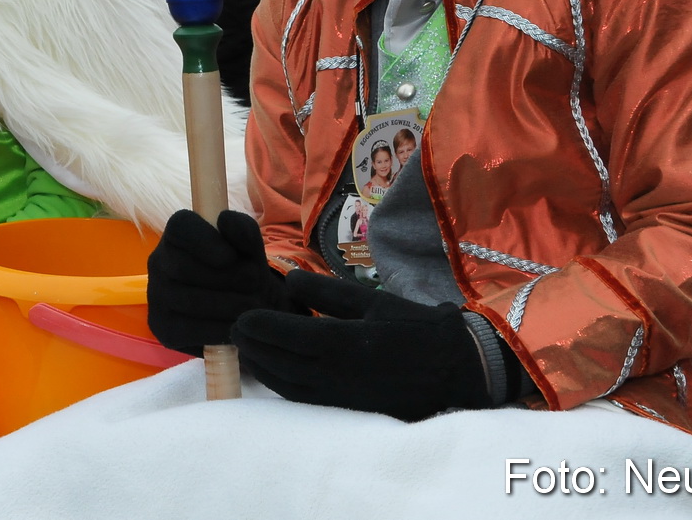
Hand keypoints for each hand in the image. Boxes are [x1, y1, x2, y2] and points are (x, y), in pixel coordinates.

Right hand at [147, 209, 294, 355]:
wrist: (246, 314)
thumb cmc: (244, 274)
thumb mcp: (251, 250)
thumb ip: (243, 230)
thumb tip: (224, 220)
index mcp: (177, 234)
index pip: (180, 226)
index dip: (205, 240)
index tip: (231, 257)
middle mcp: (159, 262)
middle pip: (185, 267)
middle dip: (228, 278)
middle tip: (255, 286)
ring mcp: (156, 296)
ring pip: (189, 300)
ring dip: (229, 305)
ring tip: (251, 306)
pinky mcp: (162, 328)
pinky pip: (190, 329)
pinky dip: (220, 329)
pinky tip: (237, 326)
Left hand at [233, 271, 502, 420]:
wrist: (456, 370)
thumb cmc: (414, 327)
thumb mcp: (371, 299)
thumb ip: (326, 291)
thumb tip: (289, 281)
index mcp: (340, 343)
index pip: (283, 336)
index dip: (257, 327)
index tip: (240, 316)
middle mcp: (334, 374)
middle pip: (278, 363)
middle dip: (252, 347)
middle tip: (235, 331)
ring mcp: (339, 397)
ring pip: (286, 385)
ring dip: (262, 368)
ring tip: (247, 350)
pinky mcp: (347, 410)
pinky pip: (303, 399)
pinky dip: (282, 385)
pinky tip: (275, 372)